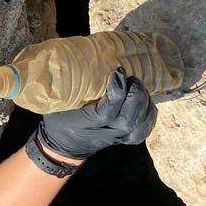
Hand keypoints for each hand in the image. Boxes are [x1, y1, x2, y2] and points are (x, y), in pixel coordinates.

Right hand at [38, 67, 156, 159]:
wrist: (62, 147)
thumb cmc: (58, 120)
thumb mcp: (55, 104)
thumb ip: (64, 87)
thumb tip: (73, 58)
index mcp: (85, 124)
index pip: (107, 111)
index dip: (117, 92)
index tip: (119, 72)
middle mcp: (104, 133)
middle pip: (129, 119)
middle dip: (135, 95)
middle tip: (132, 78)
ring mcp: (116, 138)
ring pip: (139, 126)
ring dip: (145, 104)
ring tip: (139, 87)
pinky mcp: (123, 139)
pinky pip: (143, 131)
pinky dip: (149, 116)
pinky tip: (146, 101)